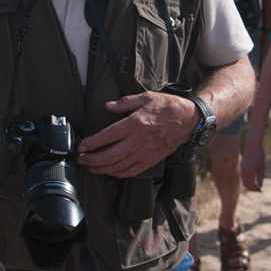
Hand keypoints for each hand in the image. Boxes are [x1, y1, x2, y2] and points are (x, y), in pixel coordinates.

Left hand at [76, 91, 195, 178]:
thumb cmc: (168, 106)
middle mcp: (138, 140)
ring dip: (102, 168)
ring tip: (91, 167)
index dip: (91, 143)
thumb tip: (108, 106)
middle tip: (81, 159)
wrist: (189, 119)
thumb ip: (125, 102)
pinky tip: (110, 172)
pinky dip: (119, 174)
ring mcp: (145, 152)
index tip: (81, 146)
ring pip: (119, 166)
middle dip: (92, 159)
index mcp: (135, 123)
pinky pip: (132, 171)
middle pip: (110, 155)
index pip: (107, 136)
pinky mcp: (152, 160)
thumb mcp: (146, 97)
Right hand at [240, 141, 265, 191]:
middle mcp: (244, 171)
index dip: (255, 189)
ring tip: (256, 185)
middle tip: (258, 189)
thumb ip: (260, 177)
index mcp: (249, 172)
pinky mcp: (242, 165)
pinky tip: (253, 177)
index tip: (260, 190)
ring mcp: (242, 168)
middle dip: (251, 188)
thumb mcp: (262, 166)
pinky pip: (243, 175)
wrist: (253, 144)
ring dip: (249, 184)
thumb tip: (260, 186)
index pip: (251, 185)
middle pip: (245, 184)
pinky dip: (247, 179)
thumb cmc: (259, 155)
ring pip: (243, 180)